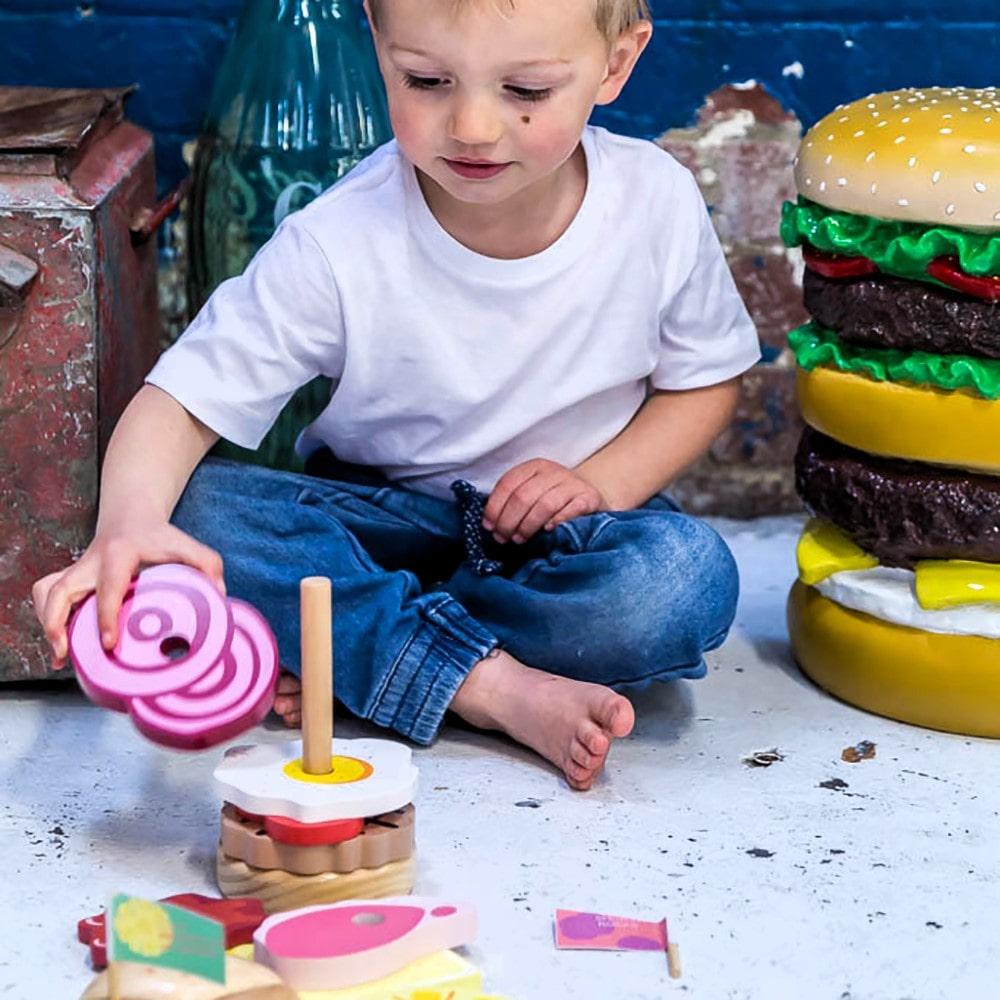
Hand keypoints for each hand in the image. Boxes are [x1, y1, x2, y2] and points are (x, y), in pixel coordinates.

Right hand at [31, 522, 224, 669]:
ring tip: (61, 654)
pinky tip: (62, 645)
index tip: (109, 643)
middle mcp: (90, 561)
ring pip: (47, 592)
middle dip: (57, 622)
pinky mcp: (69, 576)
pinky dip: (48, 618)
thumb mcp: (188, 546)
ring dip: (48, 622)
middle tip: (66, 653)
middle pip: (59, 589)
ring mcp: (76, 569)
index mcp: (119, 554)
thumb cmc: (161, 537)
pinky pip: (48, 595)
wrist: (132, 517)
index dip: (107, 616)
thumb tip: (220, 594)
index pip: (109, 586)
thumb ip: (208, 565)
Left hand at [482, 459, 606, 543]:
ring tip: (520, 539)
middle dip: (508, 521)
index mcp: (534, 467)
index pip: (508, 483)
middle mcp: (553, 471)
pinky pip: (570, 511)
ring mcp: (573, 483)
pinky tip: (548, 531)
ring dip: (528, 525)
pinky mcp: (589, 497)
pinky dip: (557, 522)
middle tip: (503, 538)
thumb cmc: (555, 503)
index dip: (495, 507)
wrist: (591, 501)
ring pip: (544, 505)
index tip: (489, 527)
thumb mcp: (533, 495)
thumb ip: (513, 503)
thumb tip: (490, 525)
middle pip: (523, 496)